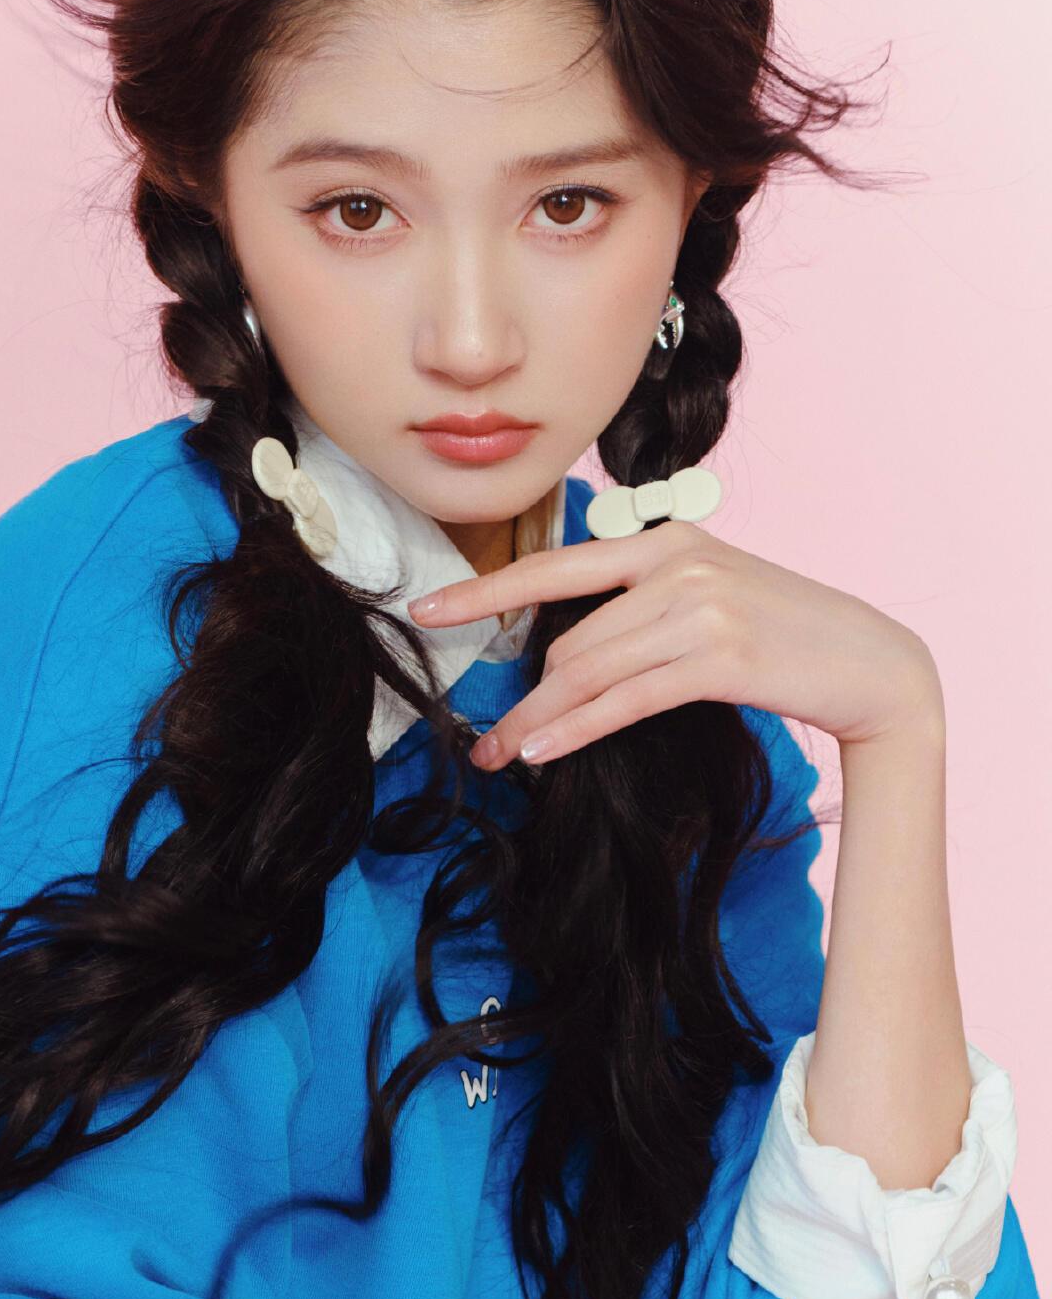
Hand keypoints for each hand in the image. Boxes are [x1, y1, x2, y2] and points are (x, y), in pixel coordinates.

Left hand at [407, 516, 941, 769]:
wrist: (871, 661)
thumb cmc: (784, 638)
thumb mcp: (710, 598)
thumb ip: (643, 606)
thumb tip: (565, 653)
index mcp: (667, 540)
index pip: (555, 565)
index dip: (485, 591)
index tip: (427, 609)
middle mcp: (678, 563)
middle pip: (568, 641)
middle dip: (521, 697)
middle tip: (481, 743)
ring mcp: (702, 606)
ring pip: (587, 672)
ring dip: (537, 722)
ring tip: (500, 757)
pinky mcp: (721, 657)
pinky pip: (623, 700)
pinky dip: (574, 730)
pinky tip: (540, 756)